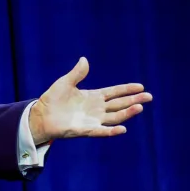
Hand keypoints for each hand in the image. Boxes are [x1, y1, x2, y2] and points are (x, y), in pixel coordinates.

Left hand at [29, 57, 151, 144]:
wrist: (41, 115)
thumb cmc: (52, 100)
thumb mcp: (65, 83)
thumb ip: (77, 73)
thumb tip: (84, 59)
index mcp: (93, 97)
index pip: (114, 92)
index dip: (126, 89)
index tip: (140, 86)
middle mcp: (96, 109)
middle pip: (119, 104)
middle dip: (133, 100)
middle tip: (148, 96)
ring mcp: (93, 120)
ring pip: (115, 117)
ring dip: (127, 113)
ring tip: (140, 107)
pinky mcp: (86, 130)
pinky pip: (101, 131)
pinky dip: (112, 131)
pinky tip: (122, 129)